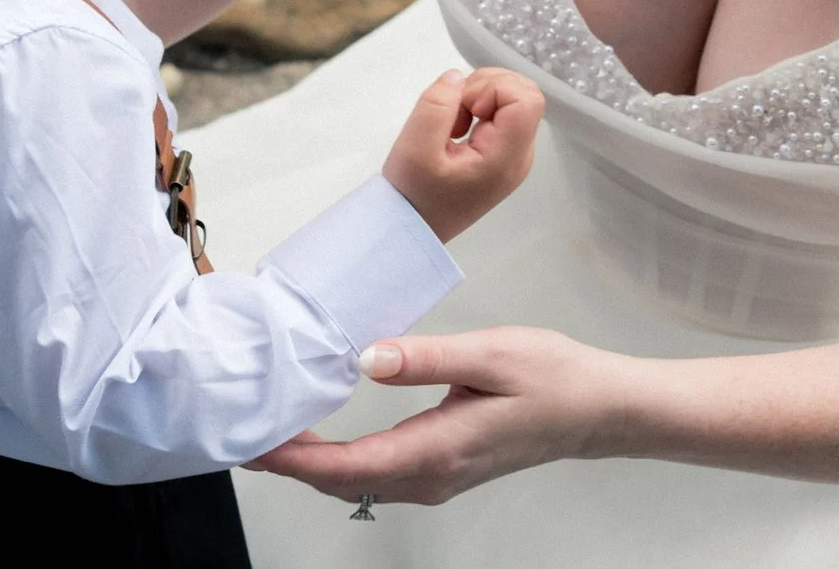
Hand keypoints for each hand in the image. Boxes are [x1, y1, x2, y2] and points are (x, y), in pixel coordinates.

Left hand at [249, 327, 618, 504]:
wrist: (597, 410)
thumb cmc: (552, 378)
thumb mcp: (490, 354)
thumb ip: (425, 358)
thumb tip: (365, 358)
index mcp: (436, 451)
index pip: (345, 467)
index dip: (292, 459)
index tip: (252, 441)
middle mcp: (430, 476)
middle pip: (340, 484)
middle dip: (287, 464)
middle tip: (241, 431)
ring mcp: (436, 479)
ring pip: (356, 484)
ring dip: (309, 465)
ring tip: (269, 433)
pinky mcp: (442, 470)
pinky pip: (375, 476)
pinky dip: (337, 463)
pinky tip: (322, 440)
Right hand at [380, 67, 543, 242]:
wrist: (411, 230)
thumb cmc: (413, 196)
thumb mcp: (414, 149)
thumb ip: (437, 105)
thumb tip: (458, 77)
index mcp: (507, 157)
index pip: (526, 99)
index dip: (493, 89)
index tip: (463, 111)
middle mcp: (520, 156)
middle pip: (523, 93)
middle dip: (484, 89)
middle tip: (452, 114)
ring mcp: (513, 155)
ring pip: (512, 99)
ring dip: (477, 98)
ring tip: (450, 126)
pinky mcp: (502, 154)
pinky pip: (501, 113)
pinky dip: (476, 109)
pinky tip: (455, 131)